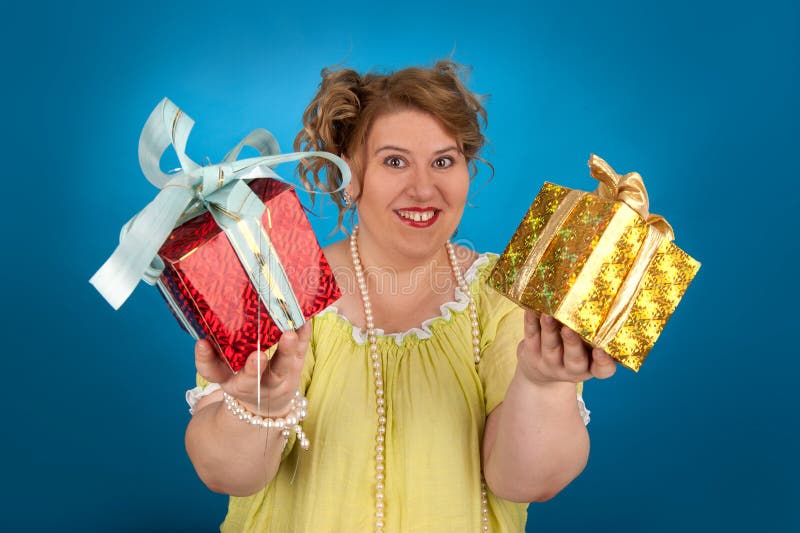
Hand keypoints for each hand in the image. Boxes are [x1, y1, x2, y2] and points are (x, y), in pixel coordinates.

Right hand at [194, 323, 310, 416]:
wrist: (266, 407)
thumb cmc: (242, 381)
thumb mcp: (225, 375)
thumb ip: (214, 357)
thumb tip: (207, 329)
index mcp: (230, 382)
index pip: (213, 374)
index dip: (205, 359)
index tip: (202, 343)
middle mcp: (253, 385)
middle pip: (252, 380)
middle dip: (253, 369)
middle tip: (258, 355)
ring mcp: (276, 380)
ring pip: (281, 369)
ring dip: (286, 351)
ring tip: (289, 335)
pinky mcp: (295, 371)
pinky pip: (301, 354)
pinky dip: (303, 337)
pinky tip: (305, 321)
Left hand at [517, 310, 615, 385]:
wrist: (541, 372)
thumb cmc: (574, 353)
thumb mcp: (588, 349)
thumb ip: (596, 333)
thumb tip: (605, 301)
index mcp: (591, 367)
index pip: (603, 369)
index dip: (603, 361)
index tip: (601, 350)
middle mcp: (571, 369)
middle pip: (574, 359)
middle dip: (572, 343)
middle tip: (569, 328)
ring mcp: (550, 363)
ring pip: (550, 347)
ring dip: (549, 330)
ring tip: (548, 314)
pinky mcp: (531, 354)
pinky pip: (531, 337)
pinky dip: (531, 322)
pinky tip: (531, 309)